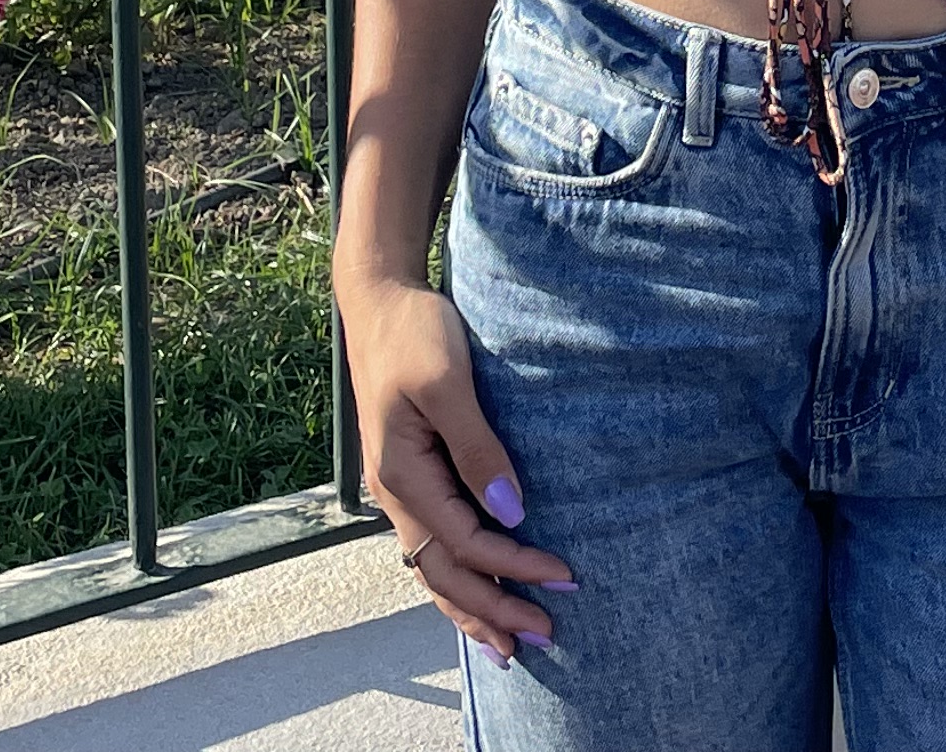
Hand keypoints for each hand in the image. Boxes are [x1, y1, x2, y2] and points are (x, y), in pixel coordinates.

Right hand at [345, 273, 572, 660]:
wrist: (379, 301)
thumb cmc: (415, 333)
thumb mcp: (446, 381)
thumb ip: (476, 446)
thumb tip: (510, 511)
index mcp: (402, 475)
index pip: (465, 543)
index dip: (514, 567)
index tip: (565, 576)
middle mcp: (396, 493)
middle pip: (444, 574)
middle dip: (492, 610)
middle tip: (544, 638)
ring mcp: (400, 488)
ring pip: (434, 568)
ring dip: (472, 607)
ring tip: (508, 644)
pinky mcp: (411, 476)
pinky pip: (434, 544)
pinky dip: (457, 578)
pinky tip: (477, 591)